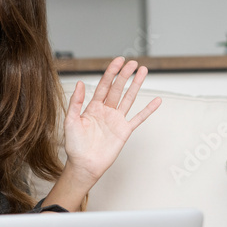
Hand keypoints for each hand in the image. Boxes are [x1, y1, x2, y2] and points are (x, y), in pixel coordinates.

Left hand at [63, 56, 161, 186]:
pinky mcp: (124, 131)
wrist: (84, 165)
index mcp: (92, 107)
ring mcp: (116, 120)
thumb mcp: (70, 121)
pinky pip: (138, 118)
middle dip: (125, 75)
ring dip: (136, 85)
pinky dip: (148, 110)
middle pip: (118, 89)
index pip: (104, 86)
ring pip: (129, 99)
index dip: (111, 73)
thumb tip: (79, 83)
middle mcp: (106, 111)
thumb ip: (75, 102)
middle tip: (133, 63)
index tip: (119, 61)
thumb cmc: (75, 146)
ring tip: (143, 71)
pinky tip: (156, 101)